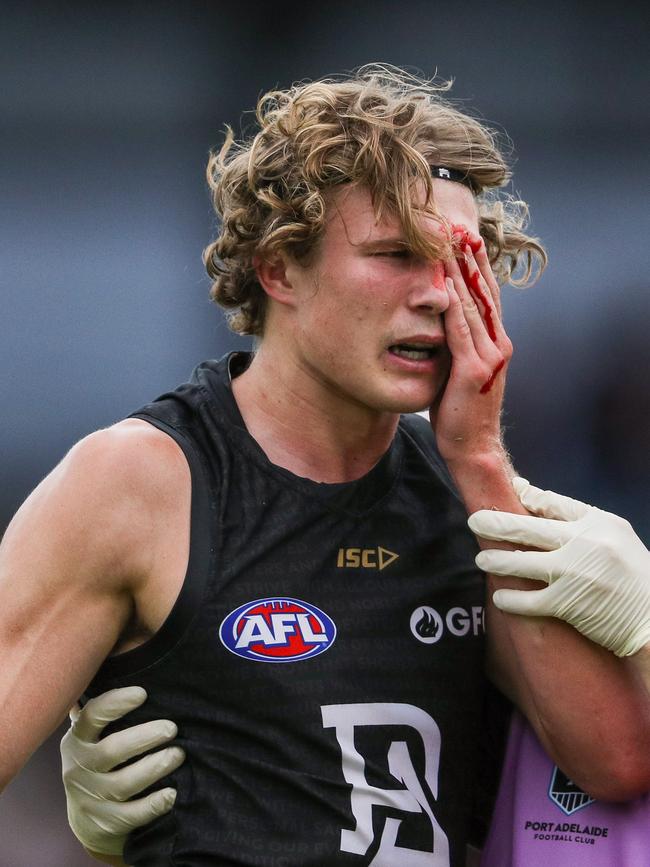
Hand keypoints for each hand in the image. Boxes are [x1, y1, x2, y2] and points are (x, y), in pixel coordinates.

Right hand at [60, 686, 184, 855]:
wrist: (87, 814)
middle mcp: (80, 767)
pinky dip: (153, 805)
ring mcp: (92, 796)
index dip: (116, 703)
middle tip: (173, 727)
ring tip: (178, 754)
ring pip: (124, 784)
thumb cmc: (98, 757)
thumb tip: (115, 655)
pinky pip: (131, 815)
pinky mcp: (107, 821)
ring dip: (154, 768)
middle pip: (112, 751)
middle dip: (144, 737)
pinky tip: (172, 794)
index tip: (143, 693)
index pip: (91, 717)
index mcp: (78, 739)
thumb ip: (102, 705)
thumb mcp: (92, 734)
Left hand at [431, 228, 511, 464]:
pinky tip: (445, 283)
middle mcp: (498, 343)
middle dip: (470, 258)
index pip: (487, 295)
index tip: (464, 238)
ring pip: (473, 305)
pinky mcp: (474, 369)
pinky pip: (461, 330)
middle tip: (457, 226)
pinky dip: (454, 304)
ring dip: (461, 272)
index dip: (477, 265)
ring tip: (449, 244)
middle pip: (484, 291)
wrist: (473, 446)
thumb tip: (439, 324)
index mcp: (496, 342)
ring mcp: (489, 356)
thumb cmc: (461, 411)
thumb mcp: (461, 371)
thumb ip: (458, 346)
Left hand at [468, 477, 649, 656]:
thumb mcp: (614, 535)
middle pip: (526, 528)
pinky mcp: (567, 604)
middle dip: (495, 524)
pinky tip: (500, 596)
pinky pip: (527, 600)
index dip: (524, 497)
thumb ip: (577, 518)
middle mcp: (583, 544)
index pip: (551, 503)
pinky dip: (510, 599)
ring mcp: (572, 574)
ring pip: (520, 562)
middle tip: (474, 521)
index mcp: (596, 523)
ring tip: (481, 559)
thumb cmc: (632, 575)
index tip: (507, 493)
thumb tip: (531, 498)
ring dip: (495, 560)